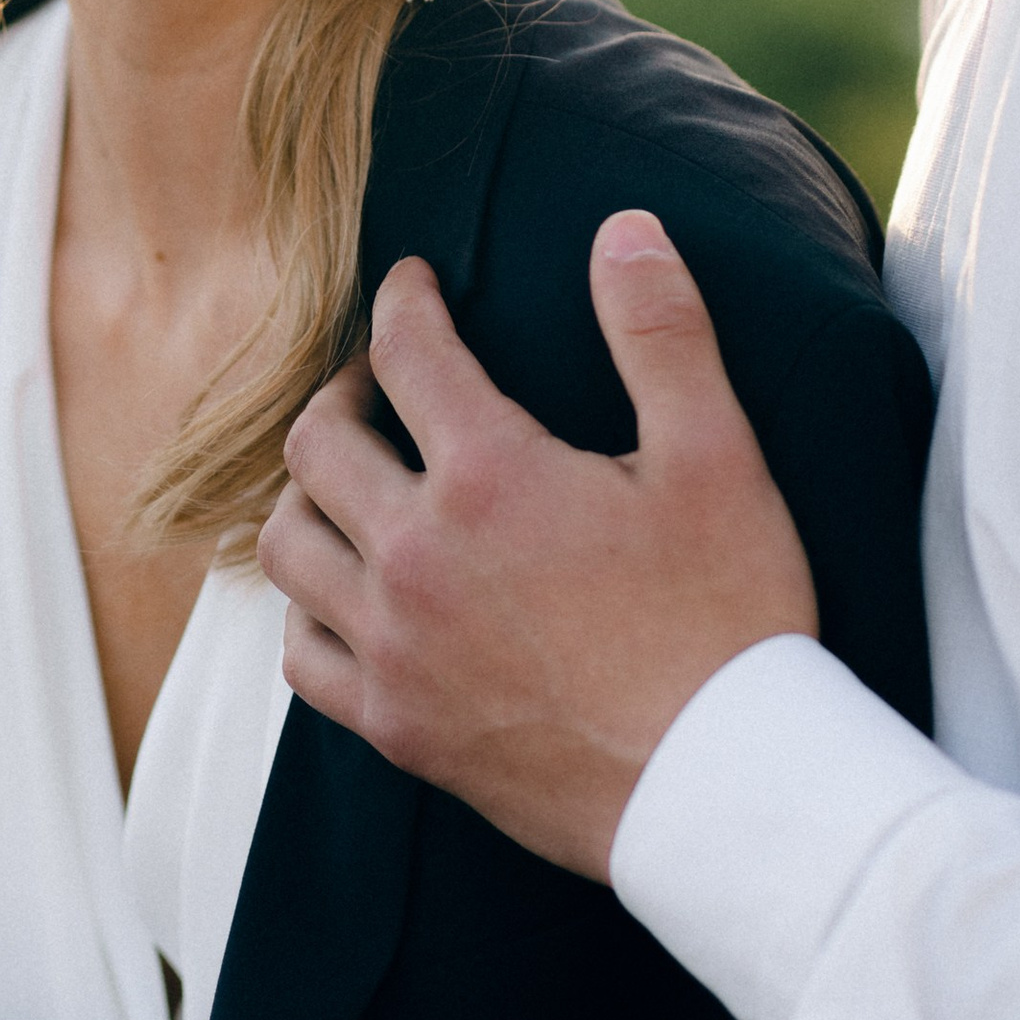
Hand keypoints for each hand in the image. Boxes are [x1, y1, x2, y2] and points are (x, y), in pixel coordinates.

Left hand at [258, 220, 816, 879]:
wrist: (721, 790)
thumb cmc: (730, 621)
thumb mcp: (719, 459)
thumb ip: (662, 334)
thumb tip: (624, 229)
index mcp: (489, 477)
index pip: (406, 353)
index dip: (403, 301)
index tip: (411, 284)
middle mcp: (415, 558)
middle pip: (317, 443)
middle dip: (343, 391)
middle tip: (380, 383)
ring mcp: (393, 649)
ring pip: (289, 546)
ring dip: (308, 496)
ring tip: (352, 481)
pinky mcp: (396, 727)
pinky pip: (301, 655)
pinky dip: (308, 610)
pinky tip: (346, 595)